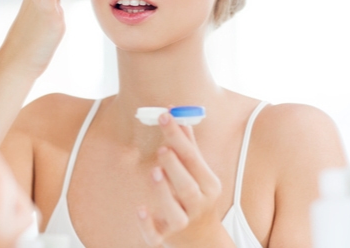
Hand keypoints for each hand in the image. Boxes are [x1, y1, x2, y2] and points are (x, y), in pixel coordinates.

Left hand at [136, 113, 231, 247]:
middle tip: (162, 147)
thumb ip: (188, 146)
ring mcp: (183, 222)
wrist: (202, 239)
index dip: (179, 137)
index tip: (165, 115)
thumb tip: (178, 115)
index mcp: (208, 185)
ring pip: (174, 211)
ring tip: (154, 171)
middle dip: (175, 166)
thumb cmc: (198, 197)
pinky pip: (156, 235)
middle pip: (187, 186)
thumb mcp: (199, 173)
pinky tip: (141, 209)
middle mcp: (198, 204)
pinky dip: (147, 223)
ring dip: (163, 191)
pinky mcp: (166, 237)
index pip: (193, 158)